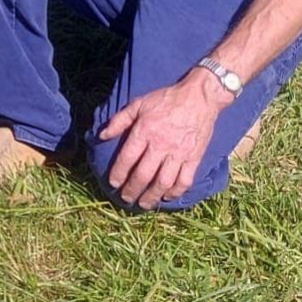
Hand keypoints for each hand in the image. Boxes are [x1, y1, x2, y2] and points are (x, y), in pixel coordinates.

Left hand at [96, 70, 227, 208]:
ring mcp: (179, 153)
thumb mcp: (138, 104)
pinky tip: (167, 197)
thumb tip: (102, 135)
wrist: (199, 97)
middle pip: (144, 175)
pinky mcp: (194, 158)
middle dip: (132, 190)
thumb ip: (119, 120)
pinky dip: (175, 192)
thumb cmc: (165, 99)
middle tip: (126, 198)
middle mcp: (161, 145)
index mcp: (145, 131)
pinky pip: (184, 180)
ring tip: (143, 204)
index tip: (113, 183)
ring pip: (163, 182)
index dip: (119, 173)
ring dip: (152, 196)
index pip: (128, 158)